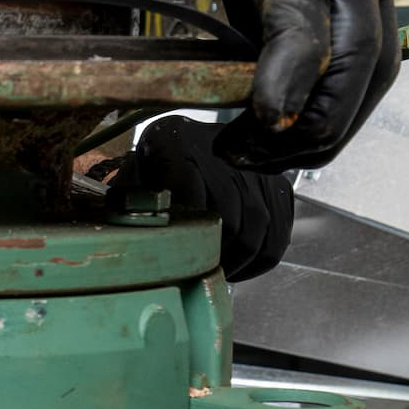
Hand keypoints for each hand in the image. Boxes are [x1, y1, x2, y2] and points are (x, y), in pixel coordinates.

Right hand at [86, 0, 395, 169]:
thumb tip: (244, 72)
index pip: (371, 49)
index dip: (333, 108)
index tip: (282, 140)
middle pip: (376, 64)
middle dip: (329, 128)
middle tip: (270, 158)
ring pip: (354, 52)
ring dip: (310, 117)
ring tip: (254, 144)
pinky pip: (304, 19)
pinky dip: (290, 75)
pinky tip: (263, 109)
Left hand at [126, 116, 293, 280]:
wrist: (187, 137)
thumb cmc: (154, 168)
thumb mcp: (133, 178)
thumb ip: (130, 205)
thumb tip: (130, 242)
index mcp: (174, 142)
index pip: (188, 196)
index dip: (187, 237)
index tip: (181, 259)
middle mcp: (220, 149)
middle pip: (229, 220)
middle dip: (216, 255)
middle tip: (202, 271)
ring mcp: (254, 166)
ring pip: (257, 231)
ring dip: (240, 262)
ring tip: (221, 270)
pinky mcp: (277, 183)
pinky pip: (278, 235)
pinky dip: (260, 259)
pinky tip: (242, 264)